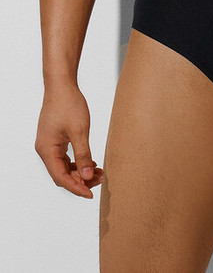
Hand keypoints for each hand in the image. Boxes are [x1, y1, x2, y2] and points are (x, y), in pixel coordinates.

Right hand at [35, 82, 103, 197]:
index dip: (76, 187)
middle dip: (80, 179)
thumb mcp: (80, 131)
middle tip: (100, 180)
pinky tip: (91, 162)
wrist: (61, 85)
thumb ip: (84, 155)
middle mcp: (45, 149)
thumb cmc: (69, 104)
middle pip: (62, 174)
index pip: (60, 177)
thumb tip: (88, 176)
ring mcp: (49, 144)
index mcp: (47, 150)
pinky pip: (65, 157)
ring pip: (64, 166)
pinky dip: (77, 161)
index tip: (90, 194)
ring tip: (99, 172)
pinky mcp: (55, 139)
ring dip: (80, 171)